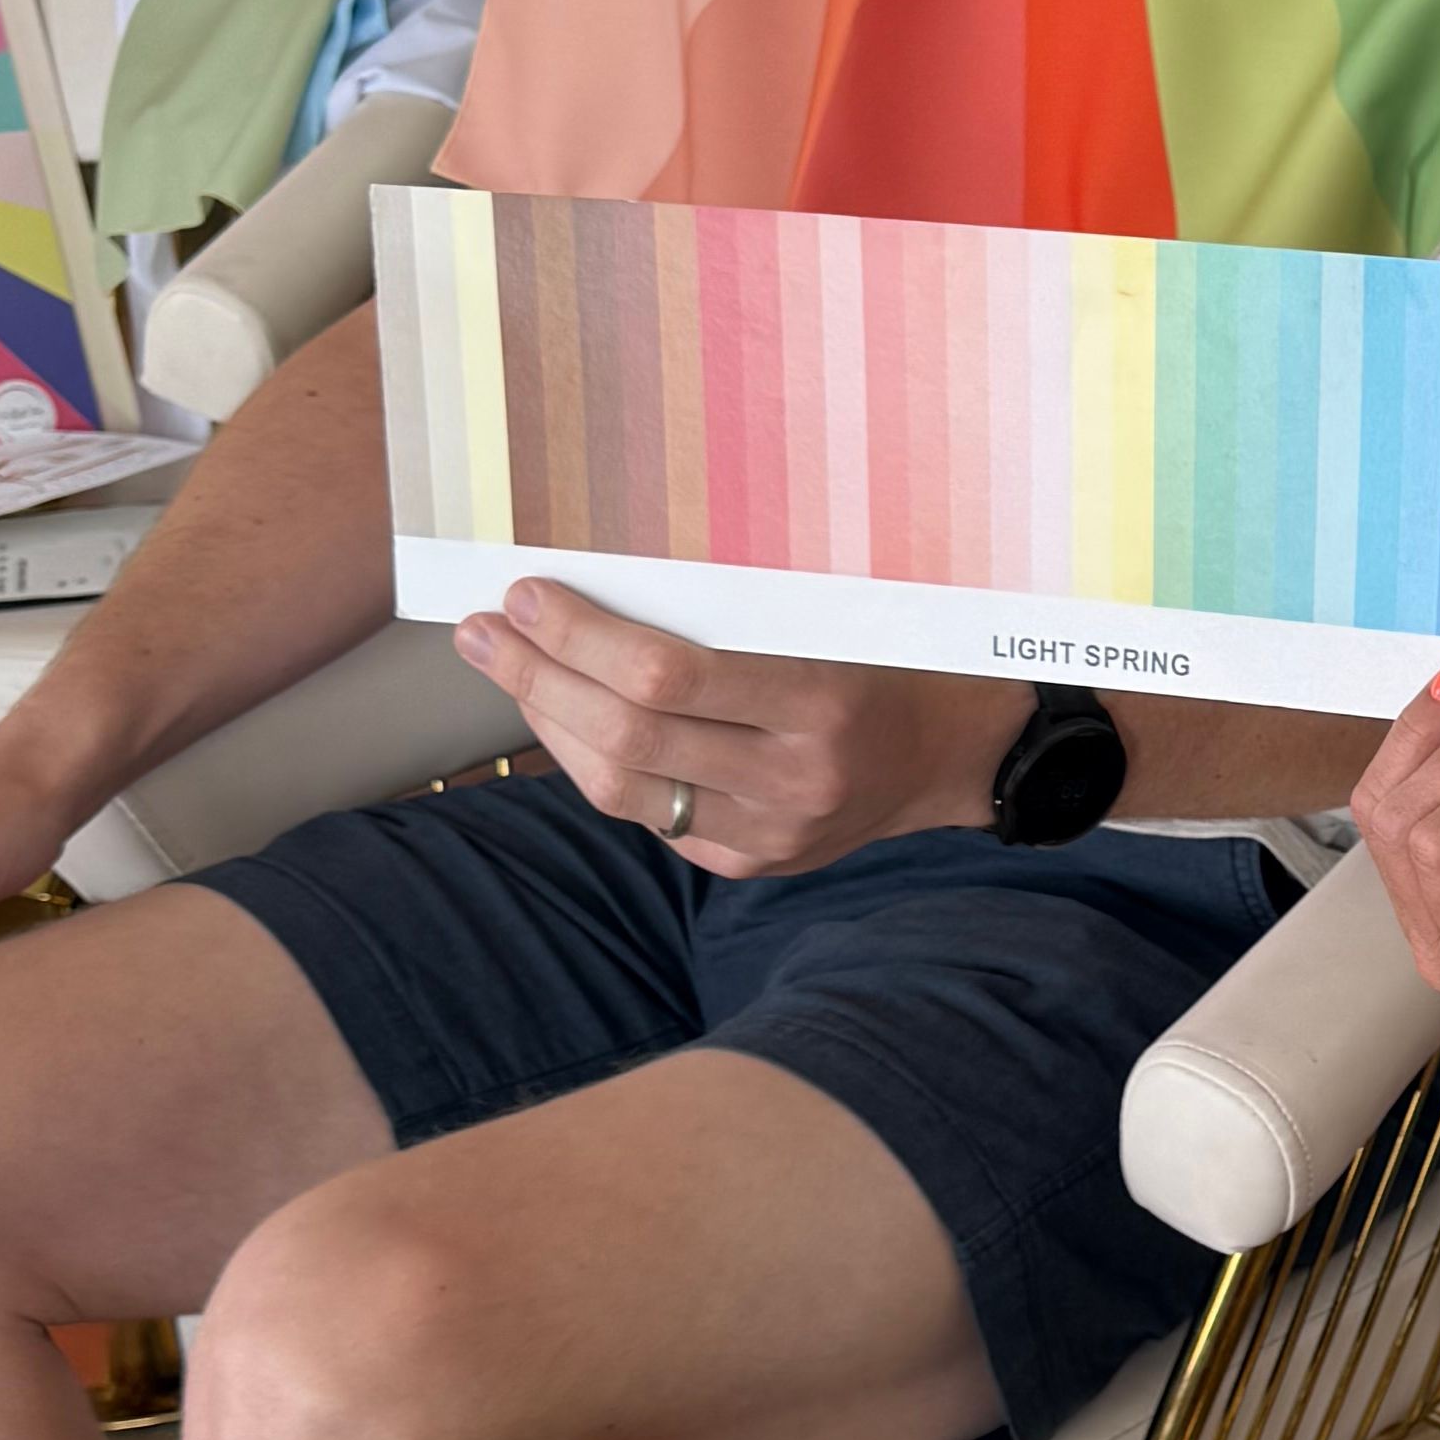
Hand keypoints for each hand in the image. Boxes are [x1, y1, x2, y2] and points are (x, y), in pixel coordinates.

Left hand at [449, 584, 1000, 875]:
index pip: (669, 677)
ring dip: (547, 724)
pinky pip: (646, 815)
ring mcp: (771, 835)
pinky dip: (593, 764)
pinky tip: (565, 718)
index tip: (528, 594)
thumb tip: (601, 577)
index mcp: (822, 704)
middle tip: (486, 630)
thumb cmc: (887, 657)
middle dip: (539, 678)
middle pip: (629, 737)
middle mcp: (795, 781)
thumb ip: (732, 610)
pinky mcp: (750, 863)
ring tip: (505, 667)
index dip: (582, 637)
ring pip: (621, 789)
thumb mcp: (832, 616)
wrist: (952, 754)